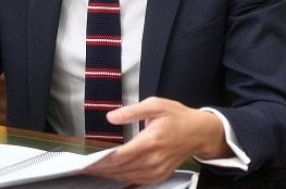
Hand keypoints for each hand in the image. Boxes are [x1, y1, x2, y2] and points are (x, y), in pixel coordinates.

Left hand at [83, 97, 229, 184]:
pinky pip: (138, 180)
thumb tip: (110, 117)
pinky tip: (113, 175)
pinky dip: (123, 178)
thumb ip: (131, 111)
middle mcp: (153, 159)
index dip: (102, 160)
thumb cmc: (177, 116)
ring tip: (95, 171)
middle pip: (121, 169)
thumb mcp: (155, 105)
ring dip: (110, 175)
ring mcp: (158, 170)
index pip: (120, 156)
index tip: (87, 160)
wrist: (200, 132)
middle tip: (85, 167)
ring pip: (128, 177)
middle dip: (101, 169)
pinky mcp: (161, 175)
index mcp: (151, 141)